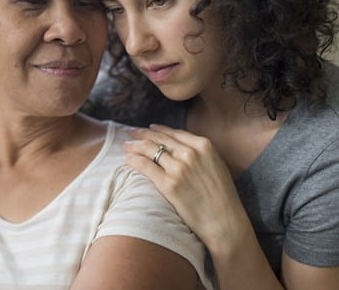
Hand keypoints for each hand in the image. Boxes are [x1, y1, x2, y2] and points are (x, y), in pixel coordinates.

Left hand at [123, 124, 250, 253]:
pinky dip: (134, 161)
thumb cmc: (222, 196)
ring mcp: (178, 168)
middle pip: (159, 138)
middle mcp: (190, 153)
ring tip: (126, 146)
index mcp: (204, 145)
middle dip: (142, 134)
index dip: (158, 129)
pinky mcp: (168, 184)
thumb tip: (179, 146)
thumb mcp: (216, 164)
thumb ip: (199, 153)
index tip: (148, 128)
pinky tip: (128, 160)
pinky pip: (145, 166)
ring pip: (149, 149)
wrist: (225, 222)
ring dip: (134, 146)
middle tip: (131, 133)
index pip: (174, 132)